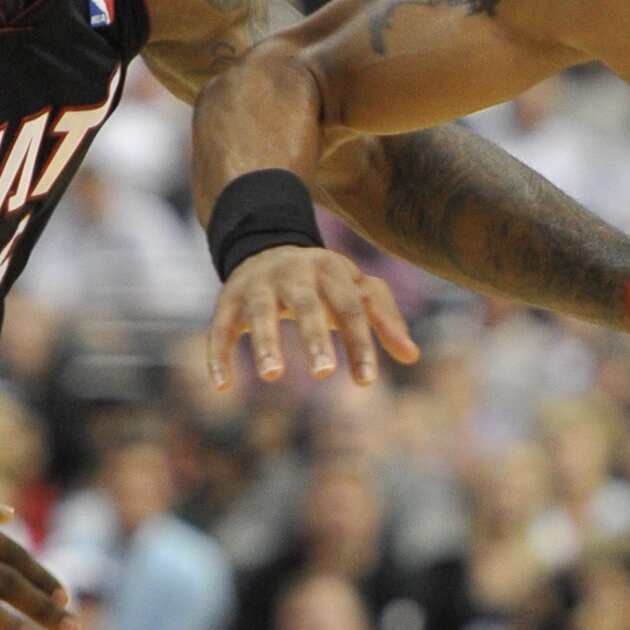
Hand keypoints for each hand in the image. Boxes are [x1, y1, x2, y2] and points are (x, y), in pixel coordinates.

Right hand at [207, 245, 419, 392]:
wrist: (266, 244)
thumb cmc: (324, 280)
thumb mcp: (357, 289)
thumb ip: (384, 318)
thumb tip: (412, 356)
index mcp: (331, 270)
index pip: (351, 309)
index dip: (360, 344)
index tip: (366, 381)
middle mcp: (293, 273)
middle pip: (306, 304)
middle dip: (315, 336)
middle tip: (325, 371)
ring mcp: (258, 284)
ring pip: (260, 312)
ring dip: (266, 342)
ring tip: (273, 375)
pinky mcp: (229, 299)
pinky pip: (220, 327)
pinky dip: (218, 354)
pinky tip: (223, 386)